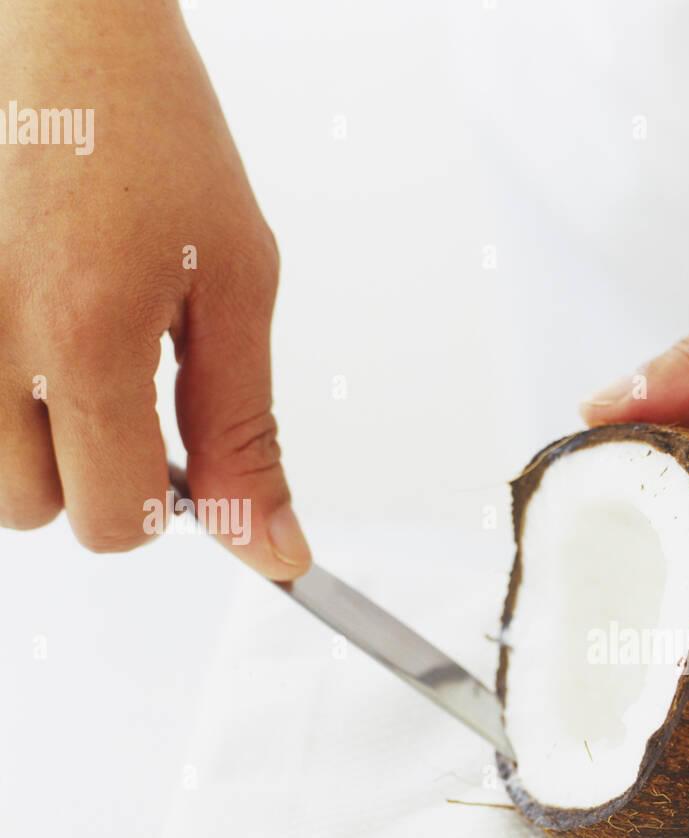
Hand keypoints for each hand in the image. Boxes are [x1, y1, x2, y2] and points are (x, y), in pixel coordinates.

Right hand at [0, 0, 308, 575]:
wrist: (66, 33)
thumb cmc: (154, 136)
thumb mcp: (237, 288)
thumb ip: (246, 433)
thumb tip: (273, 549)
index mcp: (84, 333)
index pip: (111, 520)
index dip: (161, 509)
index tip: (181, 466)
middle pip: (32, 512)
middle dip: (91, 478)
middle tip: (124, 392)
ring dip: (36, 447)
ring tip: (73, 357)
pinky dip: (2, 397)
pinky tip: (33, 333)